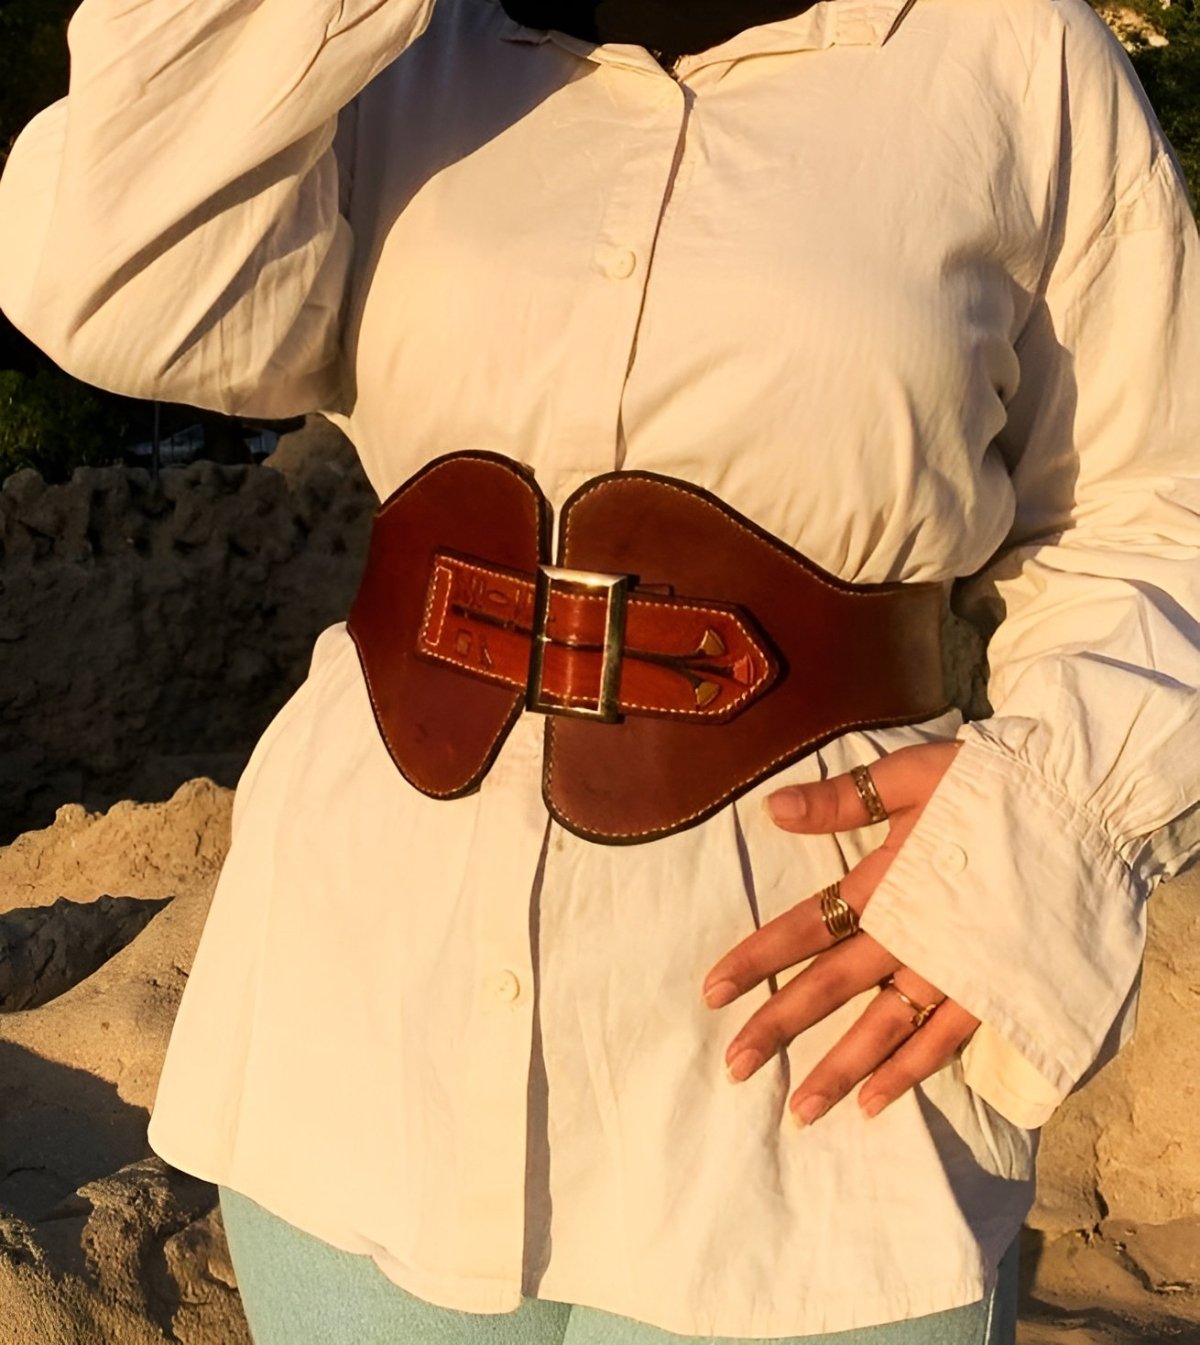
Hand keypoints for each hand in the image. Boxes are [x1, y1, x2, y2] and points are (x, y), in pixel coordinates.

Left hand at [701, 742, 979, 1125]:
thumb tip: (770, 809)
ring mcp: (955, 968)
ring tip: (799, 1111)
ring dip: (838, 1070)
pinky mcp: (993, 988)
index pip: (804, 927)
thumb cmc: (993, 784)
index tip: (711, 992)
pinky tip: (876, 1103)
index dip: (755, 959)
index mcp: (886, 881)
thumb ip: (842, 800)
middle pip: (832, 987)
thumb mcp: (913, 776)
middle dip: (779, 1028)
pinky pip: (947, 1040)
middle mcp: (913, 935)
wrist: (1079, 807)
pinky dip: (911, 1072)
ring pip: (884, 1029)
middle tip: (734, 1066)